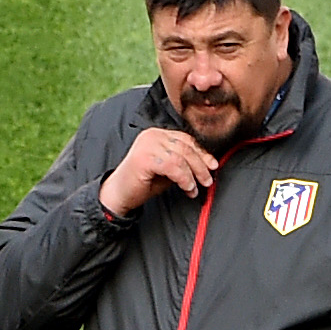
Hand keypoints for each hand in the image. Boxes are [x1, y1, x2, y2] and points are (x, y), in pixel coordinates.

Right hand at [95, 123, 219, 217]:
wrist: (118, 195)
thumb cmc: (141, 183)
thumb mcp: (167, 169)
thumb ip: (182, 162)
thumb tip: (206, 164)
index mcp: (157, 134)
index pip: (185, 139)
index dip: (202, 153)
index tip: (212, 166)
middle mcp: (152, 135)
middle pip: (186, 147)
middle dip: (201, 165)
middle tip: (207, 180)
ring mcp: (147, 145)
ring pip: (182, 157)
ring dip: (193, 175)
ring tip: (195, 188)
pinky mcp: (145, 158)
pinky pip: (173, 166)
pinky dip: (184, 179)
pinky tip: (187, 188)